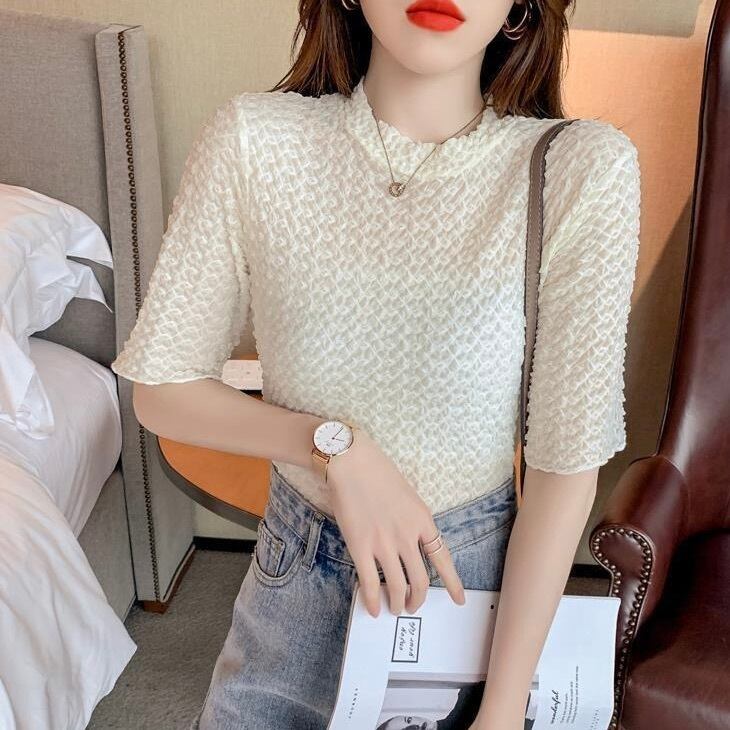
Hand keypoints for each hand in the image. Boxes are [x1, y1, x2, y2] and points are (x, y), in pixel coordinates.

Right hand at [326, 428, 464, 617]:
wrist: (351, 462)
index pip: (443, 559)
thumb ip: (413, 522)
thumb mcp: (408, 497)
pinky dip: (372, 600)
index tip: (458, 600)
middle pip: (421, 580)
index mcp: (423, 521)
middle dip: (417, 598)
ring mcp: (384, 543)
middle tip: (412, 605)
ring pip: (398, 586)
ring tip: (394, 608)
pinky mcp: (360, 547)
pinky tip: (372, 608)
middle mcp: (407, 536)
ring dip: (397, 603)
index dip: (452, 583)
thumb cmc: (378, 473)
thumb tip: (411, 547)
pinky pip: (370, 582)